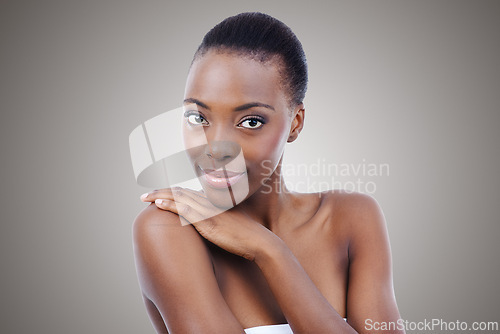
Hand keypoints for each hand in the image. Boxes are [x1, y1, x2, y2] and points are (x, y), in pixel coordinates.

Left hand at [140, 188, 278, 260]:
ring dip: (160, 195)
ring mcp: (208, 211)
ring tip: (145, 196)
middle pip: (181, 192)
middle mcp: (210, 203)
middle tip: (145, 194)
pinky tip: (158, 203)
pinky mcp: (207, 221)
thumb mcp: (232, 222)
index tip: (160, 193)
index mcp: (215, 202)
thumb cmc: (248, 235)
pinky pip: (184, 210)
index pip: (189, 193)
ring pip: (179, 198)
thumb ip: (220, 218)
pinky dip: (169, 204)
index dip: (173, 192)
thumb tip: (210, 222)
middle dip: (161, 191)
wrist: (260, 241)